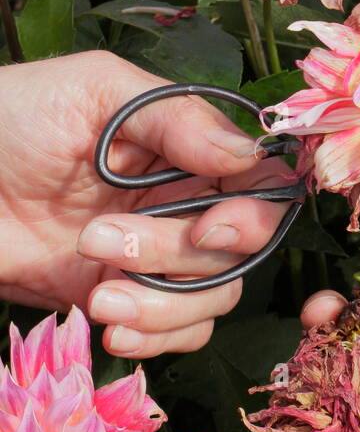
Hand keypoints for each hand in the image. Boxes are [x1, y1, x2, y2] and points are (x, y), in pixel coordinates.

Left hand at [0, 50, 289, 356]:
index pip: (262, 184)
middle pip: (238, 250)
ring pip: (212, 298)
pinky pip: (174, 334)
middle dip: (179, 257)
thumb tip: (247, 153)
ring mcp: (151, 254)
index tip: (210, 225)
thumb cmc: (13, 116)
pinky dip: (153, 340)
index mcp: (187, 146)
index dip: (254, 214)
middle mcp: (181, 200)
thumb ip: (177, 116)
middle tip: (105, 241)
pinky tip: (107, 327)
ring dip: (161, 305)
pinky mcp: (118, 296)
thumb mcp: (97, 90)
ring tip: (96, 293)